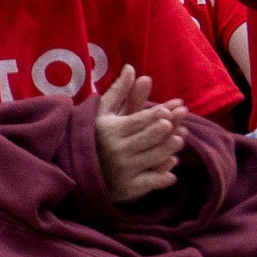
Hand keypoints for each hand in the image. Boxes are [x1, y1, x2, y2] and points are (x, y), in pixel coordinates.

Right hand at [91, 67, 184, 204]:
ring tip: (179, 140)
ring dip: (171, 149)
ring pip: (156, 157)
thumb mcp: (103, 114)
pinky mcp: (129, 188)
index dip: (157, 113)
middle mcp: (117, 150)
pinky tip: (172, 168)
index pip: (140, 119)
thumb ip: (119, 92)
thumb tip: (133, 68)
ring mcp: (124, 170)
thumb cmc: (95, 138)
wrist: (78, 173)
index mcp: (111, 130)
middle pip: (151, 137)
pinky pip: (152, 181)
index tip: (168, 110)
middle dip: (168, 129)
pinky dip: (164, 175)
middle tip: (177, 124)